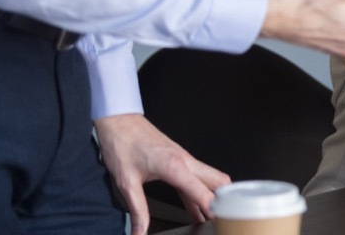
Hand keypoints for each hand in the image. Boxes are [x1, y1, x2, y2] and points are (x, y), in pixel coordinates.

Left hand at [95, 113, 229, 234]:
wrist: (119, 121)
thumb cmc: (122, 144)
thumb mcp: (127, 183)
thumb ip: (137, 210)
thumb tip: (140, 231)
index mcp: (175, 166)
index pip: (203, 192)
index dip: (213, 209)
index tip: (219, 221)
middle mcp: (184, 160)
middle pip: (218, 180)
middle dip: (226, 200)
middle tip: (224, 217)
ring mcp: (183, 158)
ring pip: (210, 178)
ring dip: (214, 196)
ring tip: (212, 218)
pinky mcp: (178, 158)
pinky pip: (195, 178)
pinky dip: (200, 192)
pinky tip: (195, 208)